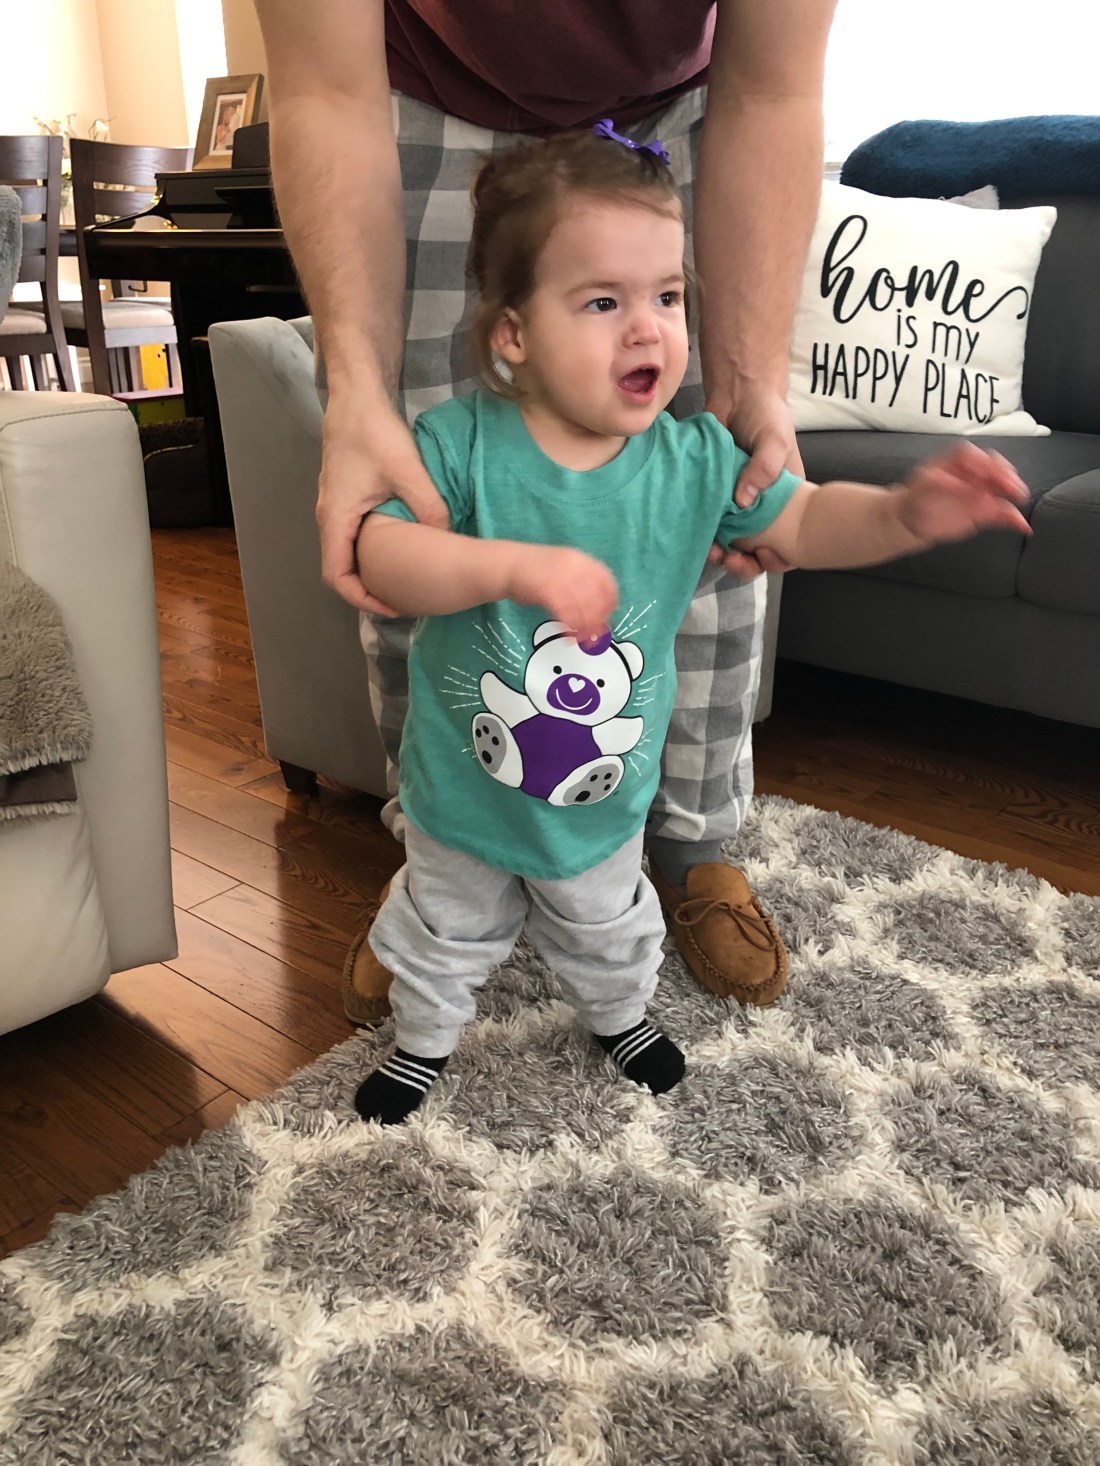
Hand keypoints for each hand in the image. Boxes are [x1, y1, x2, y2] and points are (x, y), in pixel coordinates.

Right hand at [317, 394, 449, 613]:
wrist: (357, 395)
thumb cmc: (374, 431)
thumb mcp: (407, 470)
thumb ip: (428, 507)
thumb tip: (448, 538)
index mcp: (335, 518)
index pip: (336, 576)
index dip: (361, 599)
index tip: (392, 608)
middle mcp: (329, 517)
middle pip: (341, 569)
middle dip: (369, 590)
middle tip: (404, 600)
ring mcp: (336, 507)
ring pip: (348, 553)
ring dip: (371, 570)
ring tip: (404, 580)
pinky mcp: (347, 497)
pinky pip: (354, 536)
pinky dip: (373, 551)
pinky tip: (402, 549)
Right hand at [508, 545, 618, 644]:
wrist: (508, 564)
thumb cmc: (535, 570)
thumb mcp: (564, 568)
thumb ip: (580, 583)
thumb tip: (596, 609)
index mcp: (581, 560)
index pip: (607, 582)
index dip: (610, 602)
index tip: (607, 617)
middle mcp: (575, 567)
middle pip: (596, 598)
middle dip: (598, 621)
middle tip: (595, 636)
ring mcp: (561, 578)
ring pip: (582, 608)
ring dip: (584, 629)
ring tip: (581, 640)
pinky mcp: (547, 590)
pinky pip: (566, 614)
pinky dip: (569, 629)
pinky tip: (567, 637)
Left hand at [704, 384, 800, 579]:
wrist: (738, 391)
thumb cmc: (766, 414)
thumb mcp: (775, 438)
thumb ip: (765, 468)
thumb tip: (742, 501)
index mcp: (787, 500)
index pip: (790, 543)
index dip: (778, 558)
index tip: (761, 554)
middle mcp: (764, 507)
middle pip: (758, 550)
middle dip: (744, 562)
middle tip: (728, 556)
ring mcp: (738, 503)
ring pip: (732, 541)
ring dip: (721, 551)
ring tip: (710, 549)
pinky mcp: (714, 495)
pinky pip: (710, 521)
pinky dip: (703, 531)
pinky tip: (695, 531)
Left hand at [899, 443, 1030, 546]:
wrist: (913, 521)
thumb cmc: (916, 498)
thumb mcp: (924, 487)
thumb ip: (942, 483)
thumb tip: (962, 485)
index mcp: (958, 462)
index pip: (976, 456)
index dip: (985, 462)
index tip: (989, 473)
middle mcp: (975, 474)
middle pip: (996, 469)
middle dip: (1006, 476)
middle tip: (1011, 487)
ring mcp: (983, 492)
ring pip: (1004, 489)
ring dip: (1015, 493)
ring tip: (1020, 499)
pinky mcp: (986, 511)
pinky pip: (1003, 513)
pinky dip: (1013, 519)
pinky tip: (1022, 526)